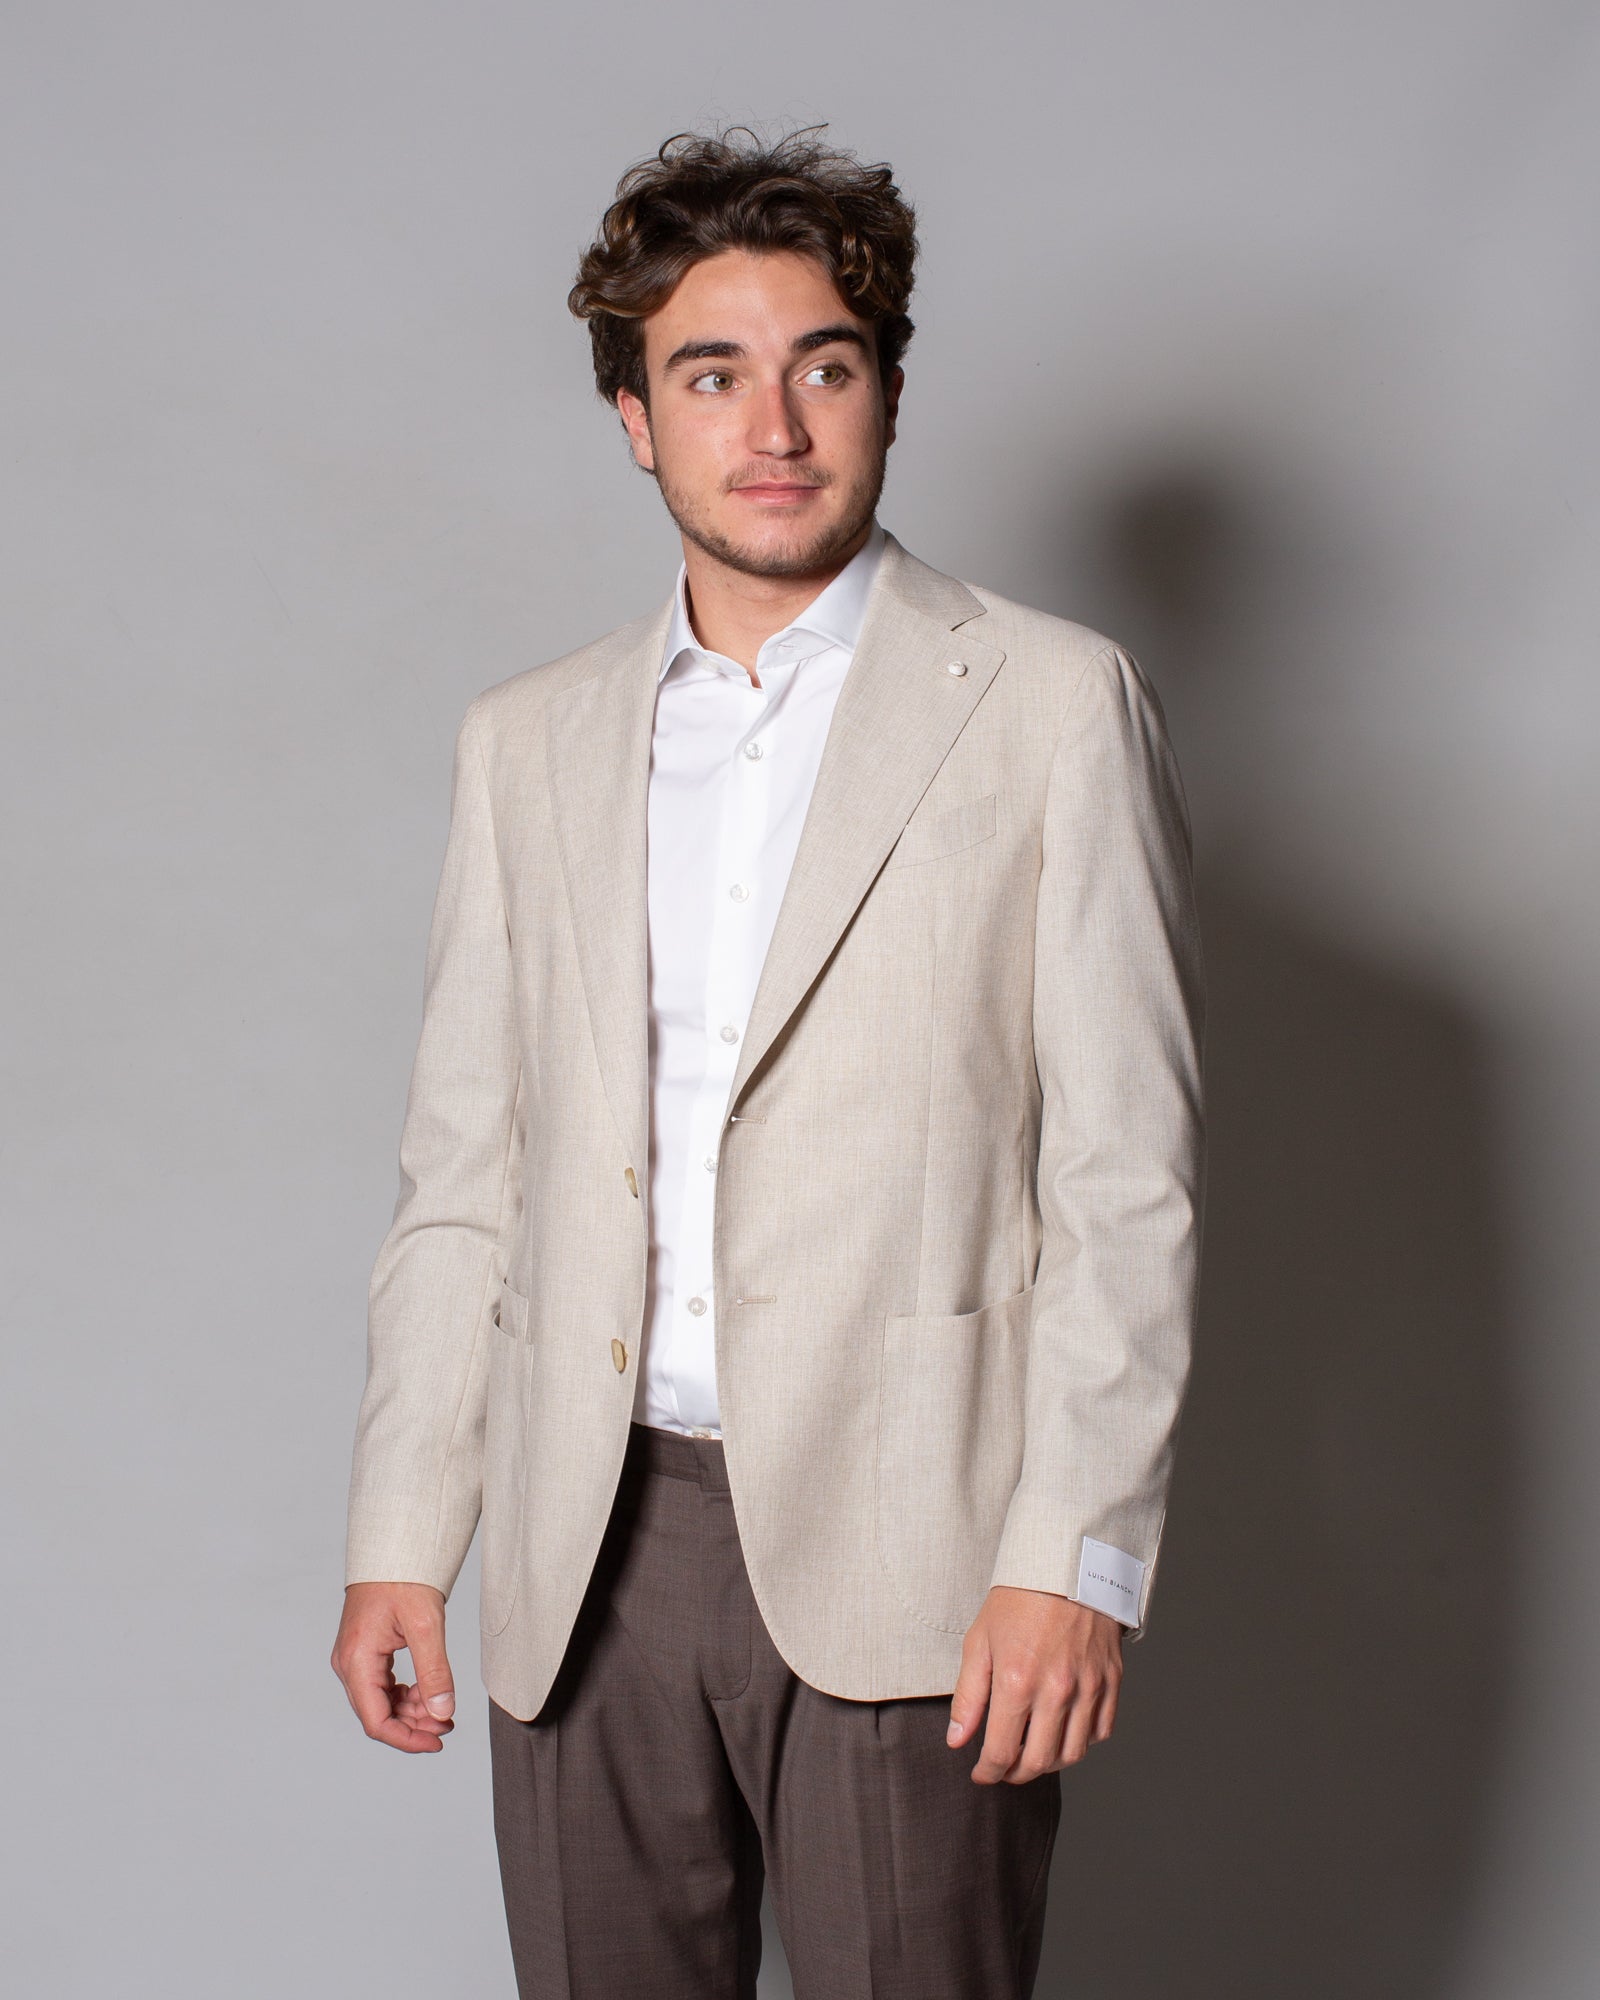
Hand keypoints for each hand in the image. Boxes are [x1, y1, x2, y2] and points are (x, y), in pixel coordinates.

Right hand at [331, 1582, 456, 1753]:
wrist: (393, 1548)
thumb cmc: (404, 1578)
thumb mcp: (426, 1625)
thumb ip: (434, 1672)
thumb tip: (443, 1712)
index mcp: (356, 1661)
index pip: (376, 1720)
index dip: (407, 1739)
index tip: (437, 1742)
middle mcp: (348, 1664)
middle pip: (377, 1714)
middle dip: (413, 1726)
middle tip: (448, 1724)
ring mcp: (354, 1658)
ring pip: (380, 1702)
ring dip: (411, 1712)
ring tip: (442, 1711)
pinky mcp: (364, 1652)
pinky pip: (381, 1686)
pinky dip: (405, 1696)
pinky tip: (427, 1694)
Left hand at [947, 1585, 1122, 1783]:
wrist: (1065, 1564)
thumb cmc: (1018, 1600)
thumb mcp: (979, 1641)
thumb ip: (968, 1696)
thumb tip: (957, 1740)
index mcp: (1017, 1681)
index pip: (1001, 1752)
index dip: (987, 1772)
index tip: (980, 1773)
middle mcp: (1056, 1691)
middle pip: (1038, 1762)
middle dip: (1015, 1774)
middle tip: (1004, 1768)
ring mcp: (1089, 1687)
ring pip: (1072, 1754)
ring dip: (1049, 1763)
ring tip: (1031, 1751)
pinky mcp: (1112, 1680)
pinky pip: (1100, 1731)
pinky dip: (1081, 1741)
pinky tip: (1063, 1729)